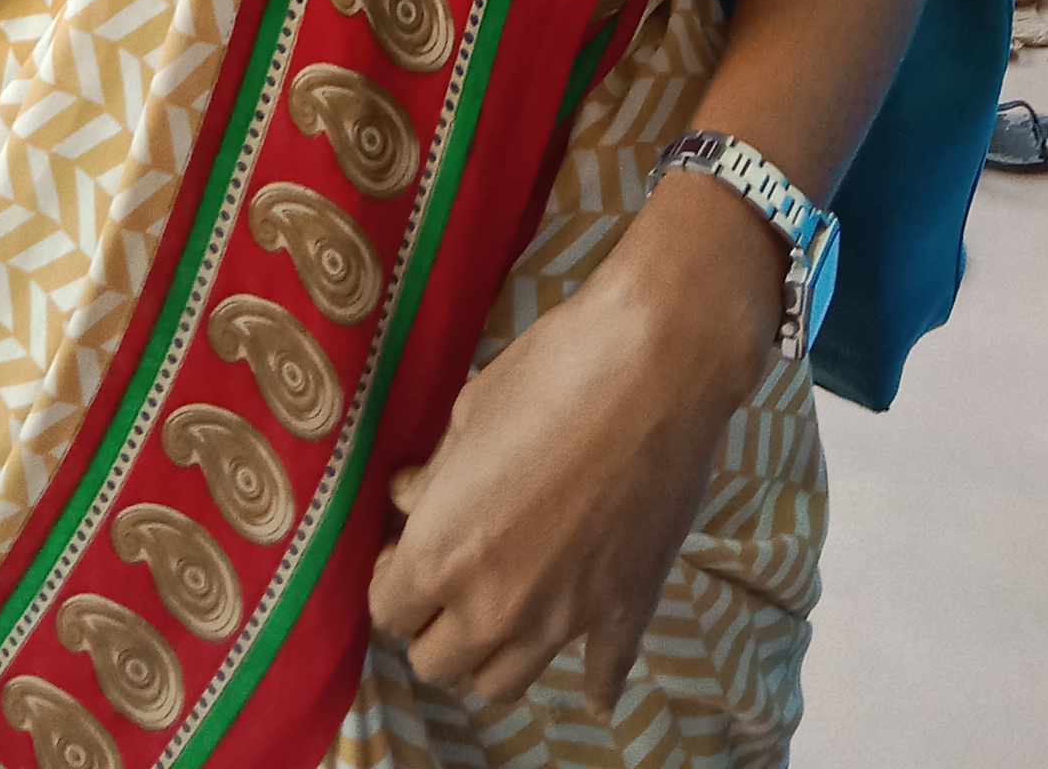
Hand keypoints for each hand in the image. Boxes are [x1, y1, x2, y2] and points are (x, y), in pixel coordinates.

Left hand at [367, 202, 777, 715]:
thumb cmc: (551, 368)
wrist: (658, 362)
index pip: (388, 612)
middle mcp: (494, 605)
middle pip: (437, 664)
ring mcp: (564, 620)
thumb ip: (437, 471)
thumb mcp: (471, 411)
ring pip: (502, 685)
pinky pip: (602, 679)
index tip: (406, 549)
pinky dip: (591, 678)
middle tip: (449, 577)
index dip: (392, 580)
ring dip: (491, 654)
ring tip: (504, 607)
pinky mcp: (627, 613)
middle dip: (432, 624)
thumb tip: (410, 496)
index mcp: (443, 552)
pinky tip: (587, 668)